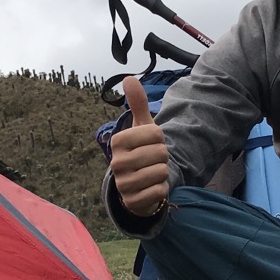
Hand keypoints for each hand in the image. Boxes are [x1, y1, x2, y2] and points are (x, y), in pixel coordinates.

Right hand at [110, 76, 170, 216]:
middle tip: (152, 161)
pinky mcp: (132, 201)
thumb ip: (137, 104)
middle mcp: (116, 162)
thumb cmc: (141, 152)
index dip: (160, 140)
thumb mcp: (141, 128)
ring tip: (151, 174)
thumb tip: (128, 78)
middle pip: (161, 153)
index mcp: (118, 141)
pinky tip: (151, 188)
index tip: (150, 145)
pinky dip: (161, 190)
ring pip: (161, 172)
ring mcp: (123, 183)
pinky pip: (160, 191)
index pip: (156, 134)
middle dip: (162, 157)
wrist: (136, 187)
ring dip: (162, 174)